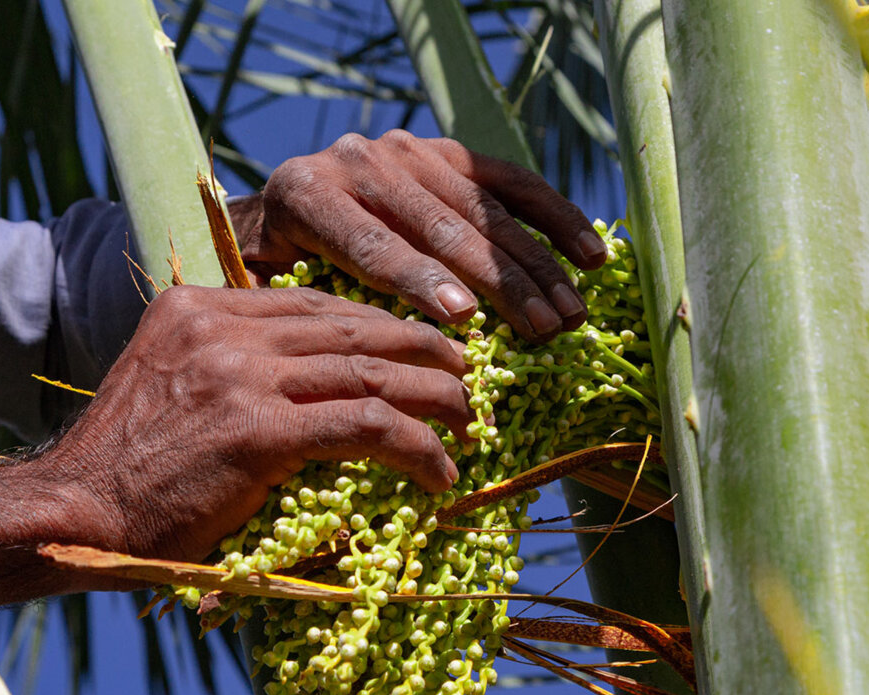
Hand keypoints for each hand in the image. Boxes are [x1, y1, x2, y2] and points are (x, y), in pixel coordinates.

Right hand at [0, 285, 471, 602]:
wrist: (73, 512)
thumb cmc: (125, 472)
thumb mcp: (170, 390)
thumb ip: (231, 370)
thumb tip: (308, 392)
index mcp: (199, 307)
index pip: (316, 305)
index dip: (380, 328)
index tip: (419, 354)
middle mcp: (222, 326)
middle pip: (353, 328)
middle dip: (422, 354)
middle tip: (466, 381)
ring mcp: (239, 373)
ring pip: (370, 373)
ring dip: (435, 400)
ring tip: (469, 425)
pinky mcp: (258, 429)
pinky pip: (365, 428)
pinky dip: (416, 449)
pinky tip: (441, 474)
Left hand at [230, 130, 606, 341]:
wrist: (277, 206)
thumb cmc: (278, 271)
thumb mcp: (276, 292)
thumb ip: (316, 316)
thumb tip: (381, 369)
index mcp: (306, 197)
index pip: (374, 245)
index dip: (420, 281)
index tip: (465, 319)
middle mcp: (360, 161)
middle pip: (441, 228)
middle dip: (498, 283)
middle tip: (543, 331)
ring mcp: (409, 150)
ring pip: (484, 211)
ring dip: (536, 266)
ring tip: (571, 314)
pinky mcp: (448, 151)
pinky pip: (512, 184)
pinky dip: (556, 220)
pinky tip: (591, 257)